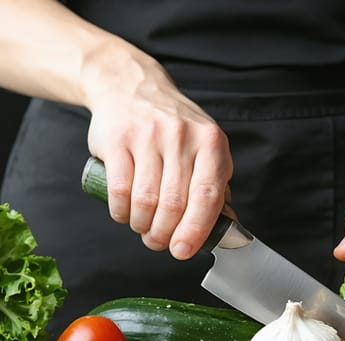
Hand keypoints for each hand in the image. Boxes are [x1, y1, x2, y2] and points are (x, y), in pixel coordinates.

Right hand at [85, 50, 232, 259]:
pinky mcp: (117, 139)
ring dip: (142, 225)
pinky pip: (120, 190)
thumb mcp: (204, 146)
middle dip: (164, 234)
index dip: (196, 230)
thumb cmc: (172, 126)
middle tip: (158, 242)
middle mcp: (182, 136)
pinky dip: (121, 212)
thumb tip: (226, 226)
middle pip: (174, 204)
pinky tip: (124, 215)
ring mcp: (148, 136)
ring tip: (142, 227)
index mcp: (211, 142)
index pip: (208, 195)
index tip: (183, 251)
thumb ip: (215, 183)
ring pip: (146, 200)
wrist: (130, 86)